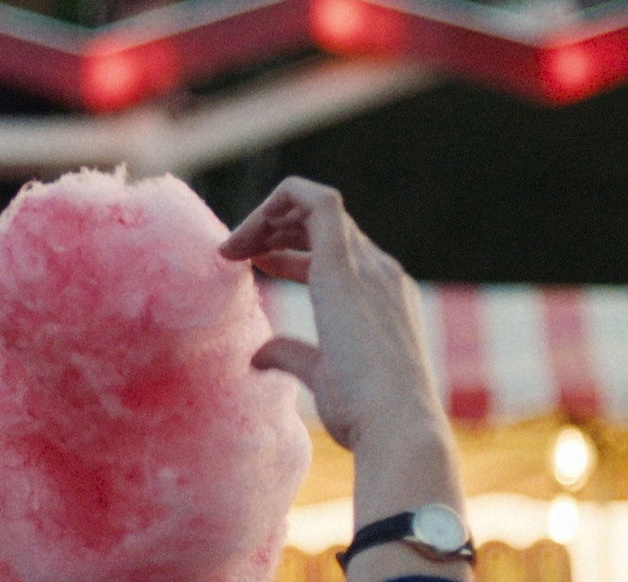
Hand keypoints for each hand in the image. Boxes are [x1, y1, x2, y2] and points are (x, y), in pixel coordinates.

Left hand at [219, 177, 441, 451]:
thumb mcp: (323, 376)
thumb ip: (293, 355)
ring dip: (269, 217)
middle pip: (324, 224)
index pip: (335, 248)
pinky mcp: (343, 265)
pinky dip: (277, 203)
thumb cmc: (366, 413)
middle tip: (232, 252)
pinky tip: (242, 239)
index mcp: (382, 295)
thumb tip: (259, 354)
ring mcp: (367, 265)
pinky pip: (316, 202)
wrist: (396, 426)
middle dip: (274, 227)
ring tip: (232, 246)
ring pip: (317, 207)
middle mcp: (379, 271)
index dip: (289, 249)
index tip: (253, 264)